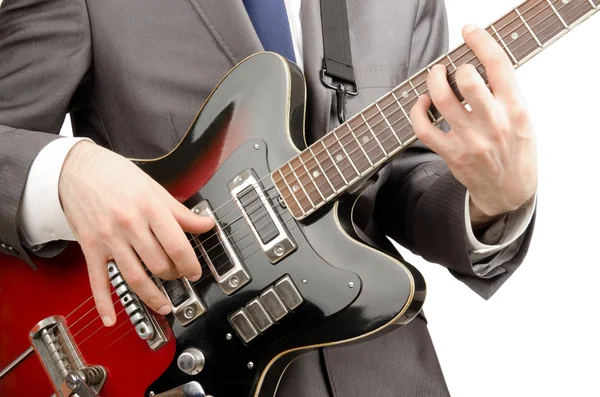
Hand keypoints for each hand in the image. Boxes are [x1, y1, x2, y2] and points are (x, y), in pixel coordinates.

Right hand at [59, 141, 213, 325]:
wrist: (76, 169)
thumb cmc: (117, 176)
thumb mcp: (155, 188)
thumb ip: (181, 212)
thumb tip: (206, 224)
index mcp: (150, 208)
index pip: (177, 246)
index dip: (191, 264)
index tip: (195, 271)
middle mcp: (130, 225)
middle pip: (159, 264)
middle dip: (174, 276)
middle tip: (180, 277)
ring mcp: (109, 239)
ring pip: (134, 277)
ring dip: (152, 296)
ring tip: (164, 304)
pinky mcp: (90, 248)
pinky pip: (98, 281)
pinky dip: (104, 303)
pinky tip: (111, 319)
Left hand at [411, 24, 536, 225]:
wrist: (509, 190)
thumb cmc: (515, 150)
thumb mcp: (522, 118)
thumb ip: (504, 93)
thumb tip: (477, 64)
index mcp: (516, 110)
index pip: (499, 66)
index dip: (481, 42)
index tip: (469, 31)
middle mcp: (494, 124)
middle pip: (469, 81)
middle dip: (456, 67)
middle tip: (451, 68)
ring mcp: (471, 141)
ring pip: (443, 101)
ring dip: (433, 82)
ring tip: (435, 76)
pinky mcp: (452, 155)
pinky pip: (424, 129)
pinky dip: (417, 111)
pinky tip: (421, 103)